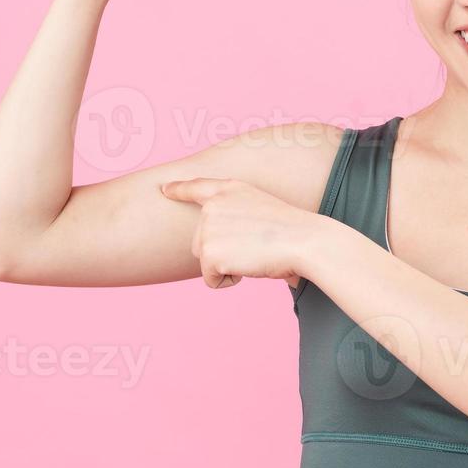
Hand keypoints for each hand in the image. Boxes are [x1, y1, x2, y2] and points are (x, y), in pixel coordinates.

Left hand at [158, 177, 315, 289]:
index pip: (196, 187)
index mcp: (228, 189)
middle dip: (221, 251)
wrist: (302, 240)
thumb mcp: (260, 207)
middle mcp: (213, 206)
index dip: (178, 189)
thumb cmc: (292, 230)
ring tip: (253, 255)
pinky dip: (228, 280)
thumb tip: (222, 237)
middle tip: (253, 246)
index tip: (164, 190)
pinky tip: (248, 267)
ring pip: (204, 260)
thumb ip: (235, 214)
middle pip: (199, 240)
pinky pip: (210, 279)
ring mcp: (207, 229)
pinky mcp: (208, 254)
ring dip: (226, 266)